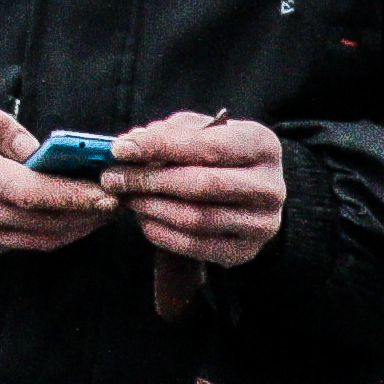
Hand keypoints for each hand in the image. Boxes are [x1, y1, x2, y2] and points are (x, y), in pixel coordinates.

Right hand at [0, 82, 107, 258]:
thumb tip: (35, 147)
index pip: (25, 192)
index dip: (71, 195)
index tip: (106, 191)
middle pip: (38, 222)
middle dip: (87, 213)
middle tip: (124, 197)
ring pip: (35, 240)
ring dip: (77, 228)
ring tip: (109, 209)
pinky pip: (22, 244)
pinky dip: (55, 233)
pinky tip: (78, 215)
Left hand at [111, 113, 285, 272]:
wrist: (255, 193)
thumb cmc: (223, 155)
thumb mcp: (205, 131)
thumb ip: (171, 133)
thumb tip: (132, 143)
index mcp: (263, 146)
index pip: (208, 147)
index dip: (160, 147)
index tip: (121, 149)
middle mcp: (270, 187)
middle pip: (201, 185)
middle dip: (148, 181)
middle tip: (113, 178)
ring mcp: (262, 224)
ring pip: (195, 219)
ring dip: (151, 208)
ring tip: (126, 197)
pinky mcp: (245, 251)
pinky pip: (195, 246)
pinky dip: (161, 233)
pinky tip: (143, 219)